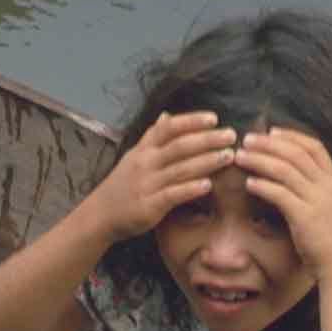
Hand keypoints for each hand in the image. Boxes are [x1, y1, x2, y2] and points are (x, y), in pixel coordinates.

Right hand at [87, 111, 235, 242]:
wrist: (100, 215)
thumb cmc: (122, 186)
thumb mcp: (133, 156)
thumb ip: (152, 137)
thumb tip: (166, 115)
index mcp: (143, 150)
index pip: (168, 128)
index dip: (191, 121)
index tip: (214, 118)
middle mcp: (145, 163)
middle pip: (179, 146)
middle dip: (207, 139)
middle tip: (231, 135)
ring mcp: (147, 184)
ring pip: (180, 169)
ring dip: (207, 161)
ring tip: (229, 156)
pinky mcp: (149, 206)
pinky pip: (173, 195)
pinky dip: (191, 189)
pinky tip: (209, 185)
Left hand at [234, 127, 331, 281]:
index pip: (314, 147)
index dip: (291, 136)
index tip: (271, 131)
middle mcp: (327, 186)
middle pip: (295, 154)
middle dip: (268, 144)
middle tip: (246, 140)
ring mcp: (316, 200)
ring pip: (284, 170)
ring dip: (259, 160)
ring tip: (240, 157)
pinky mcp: (304, 217)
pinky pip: (279, 194)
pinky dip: (263, 186)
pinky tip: (249, 183)